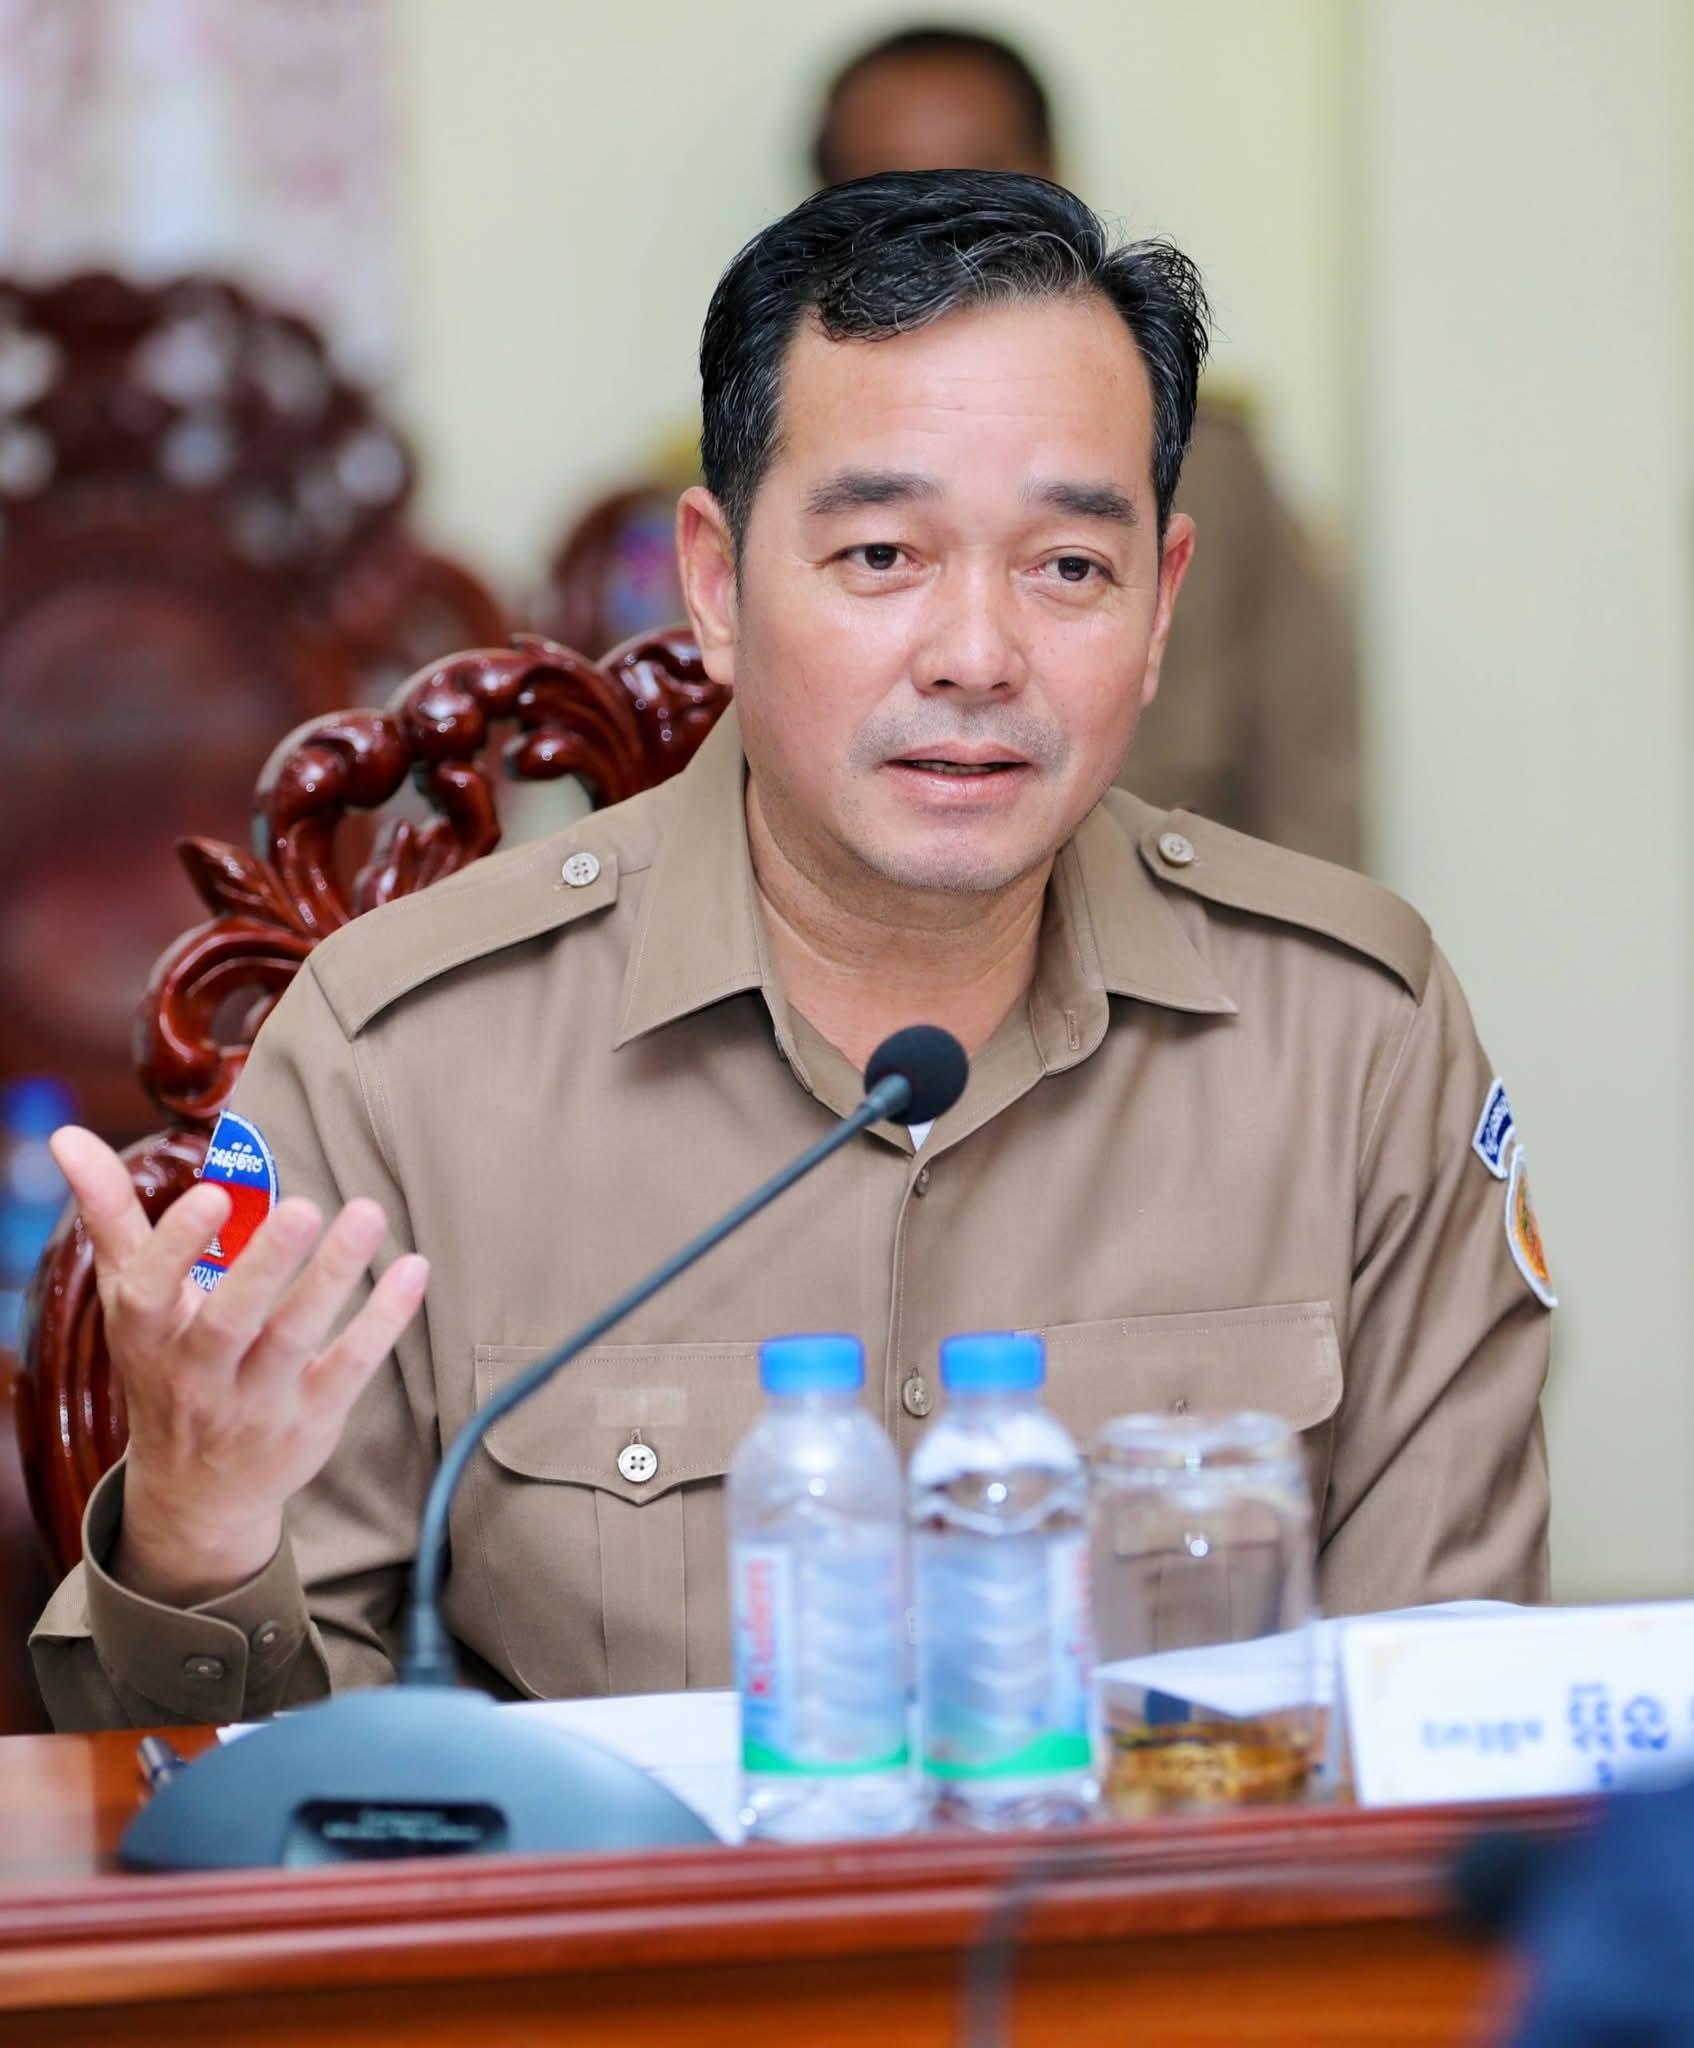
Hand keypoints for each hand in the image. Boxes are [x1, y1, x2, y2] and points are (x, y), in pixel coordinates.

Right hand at [51, 1125, 428, 1605]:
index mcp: (147, 1334)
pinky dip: (383, 1321)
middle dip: (264, 1267)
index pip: (149, 1292)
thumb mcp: (129, 1296)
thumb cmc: (164, 1364)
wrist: (196, 1493)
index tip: (210, 1193)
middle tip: (304, 1207)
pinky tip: (413, 1268)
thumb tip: (66, 1134)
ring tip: (368, 1213)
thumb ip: (109, 1214)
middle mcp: (196, 1375)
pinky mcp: (310, 1420)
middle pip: (228, 1322)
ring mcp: (256, 1403)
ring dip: (333, 1278)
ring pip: (294, 1341)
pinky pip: (348, 1368)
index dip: (176, 1245)